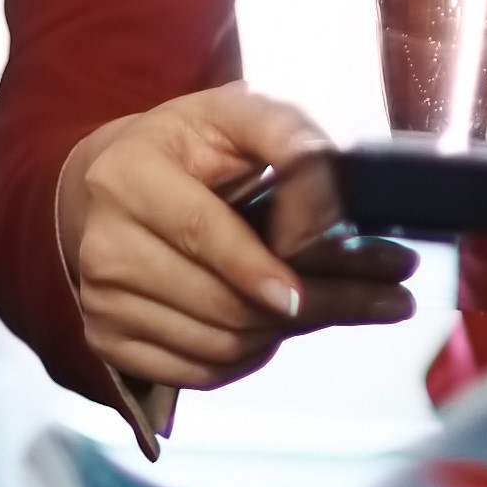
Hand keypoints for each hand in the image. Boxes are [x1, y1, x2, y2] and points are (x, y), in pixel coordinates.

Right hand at [54, 86, 414, 393]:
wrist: (112, 185)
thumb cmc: (187, 148)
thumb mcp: (234, 114)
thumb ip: (286, 138)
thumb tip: (330, 201)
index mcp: (129, 175)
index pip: (200, 232)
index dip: (254, 266)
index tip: (301, 292)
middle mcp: (104, 243)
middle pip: (220, 301)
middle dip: (311, 306)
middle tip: (385, 297)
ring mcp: (101, 300)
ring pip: (217, 343)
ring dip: (287, 334)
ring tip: (339, 305)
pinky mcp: (107, 340)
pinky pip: (197, 371)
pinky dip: (249, 357)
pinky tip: (275, 327)